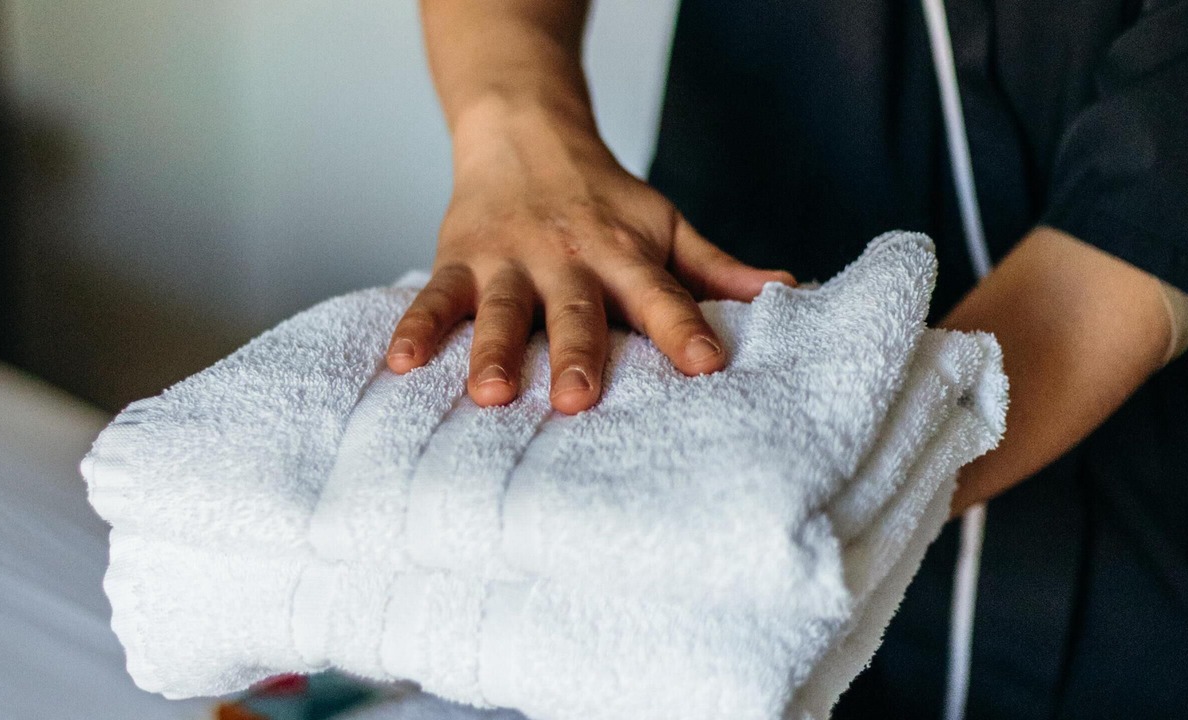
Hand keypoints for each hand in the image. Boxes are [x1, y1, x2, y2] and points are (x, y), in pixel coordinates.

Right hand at [385, 109, 794, 413]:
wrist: (526, 133)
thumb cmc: (603, 197)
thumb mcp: (665, 224)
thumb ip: (714, 267)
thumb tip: (787, 292)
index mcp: (622, 253)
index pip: (658, 295)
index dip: (683, 328)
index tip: (707, 366)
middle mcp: (566, 257)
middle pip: (575, 308)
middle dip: (578, 351)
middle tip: (580, 400)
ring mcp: (508, 259)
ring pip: (502, 307)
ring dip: (495, 349)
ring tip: (492, 395)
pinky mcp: (459, 261)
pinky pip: (434, 297)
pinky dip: (417, 326)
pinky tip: (401, 364)